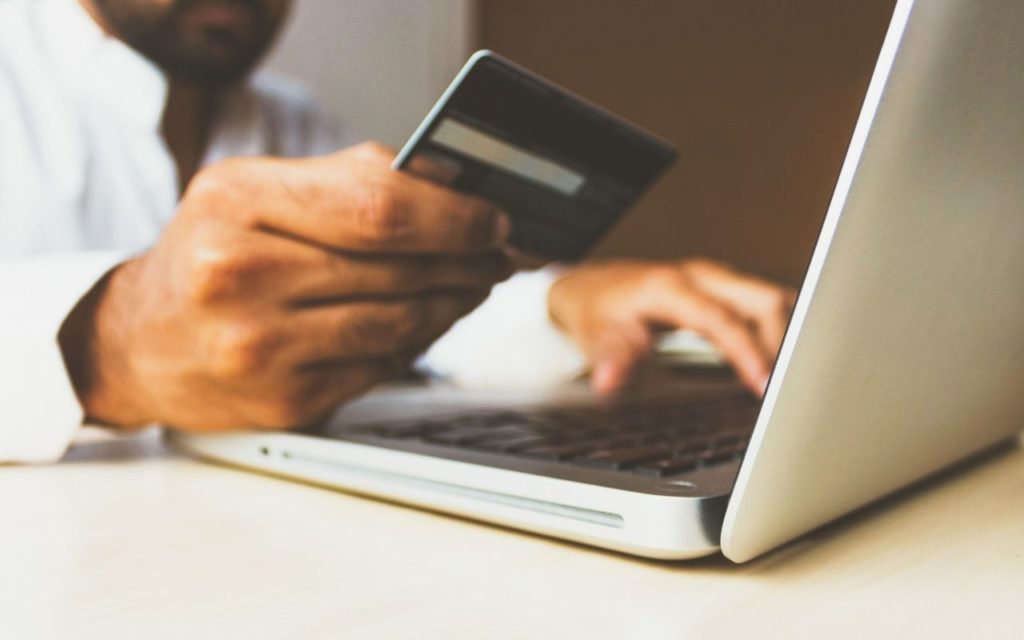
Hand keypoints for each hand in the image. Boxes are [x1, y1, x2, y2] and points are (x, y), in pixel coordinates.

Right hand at [59, 142, 512, 431]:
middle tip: (500, 253)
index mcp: (236, 202)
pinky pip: (382, 366)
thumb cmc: (209, 255)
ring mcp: (260, 347)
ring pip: (400, 324)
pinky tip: (430, 320)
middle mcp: (239, 275)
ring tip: (474, 284)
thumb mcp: (255, 192)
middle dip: (468, 260)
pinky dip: (419, 341)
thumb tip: (454, 188)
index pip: (378, 207)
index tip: (494, 218)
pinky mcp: (284, 401)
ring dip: (454, 303)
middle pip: (398, 267)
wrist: (138, 342)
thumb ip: (348, 182)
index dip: (455, 216)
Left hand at [548, 259, 795, 394]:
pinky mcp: (723, 289)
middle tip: (789, 388)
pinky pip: (764, 306)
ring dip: (788, 336)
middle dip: (783, 342)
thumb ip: (610, 358)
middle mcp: (700, 276)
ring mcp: (715, 279)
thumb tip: (609, 381)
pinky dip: (779, 331)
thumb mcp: (594, 336)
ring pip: (771, 299)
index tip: (764, 384)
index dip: (747, 351)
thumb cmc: (595, 310)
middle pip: (763, 300)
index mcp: (670, 287)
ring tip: (794, 379)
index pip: (722, 319)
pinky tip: (783, 361)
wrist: (590, 286)